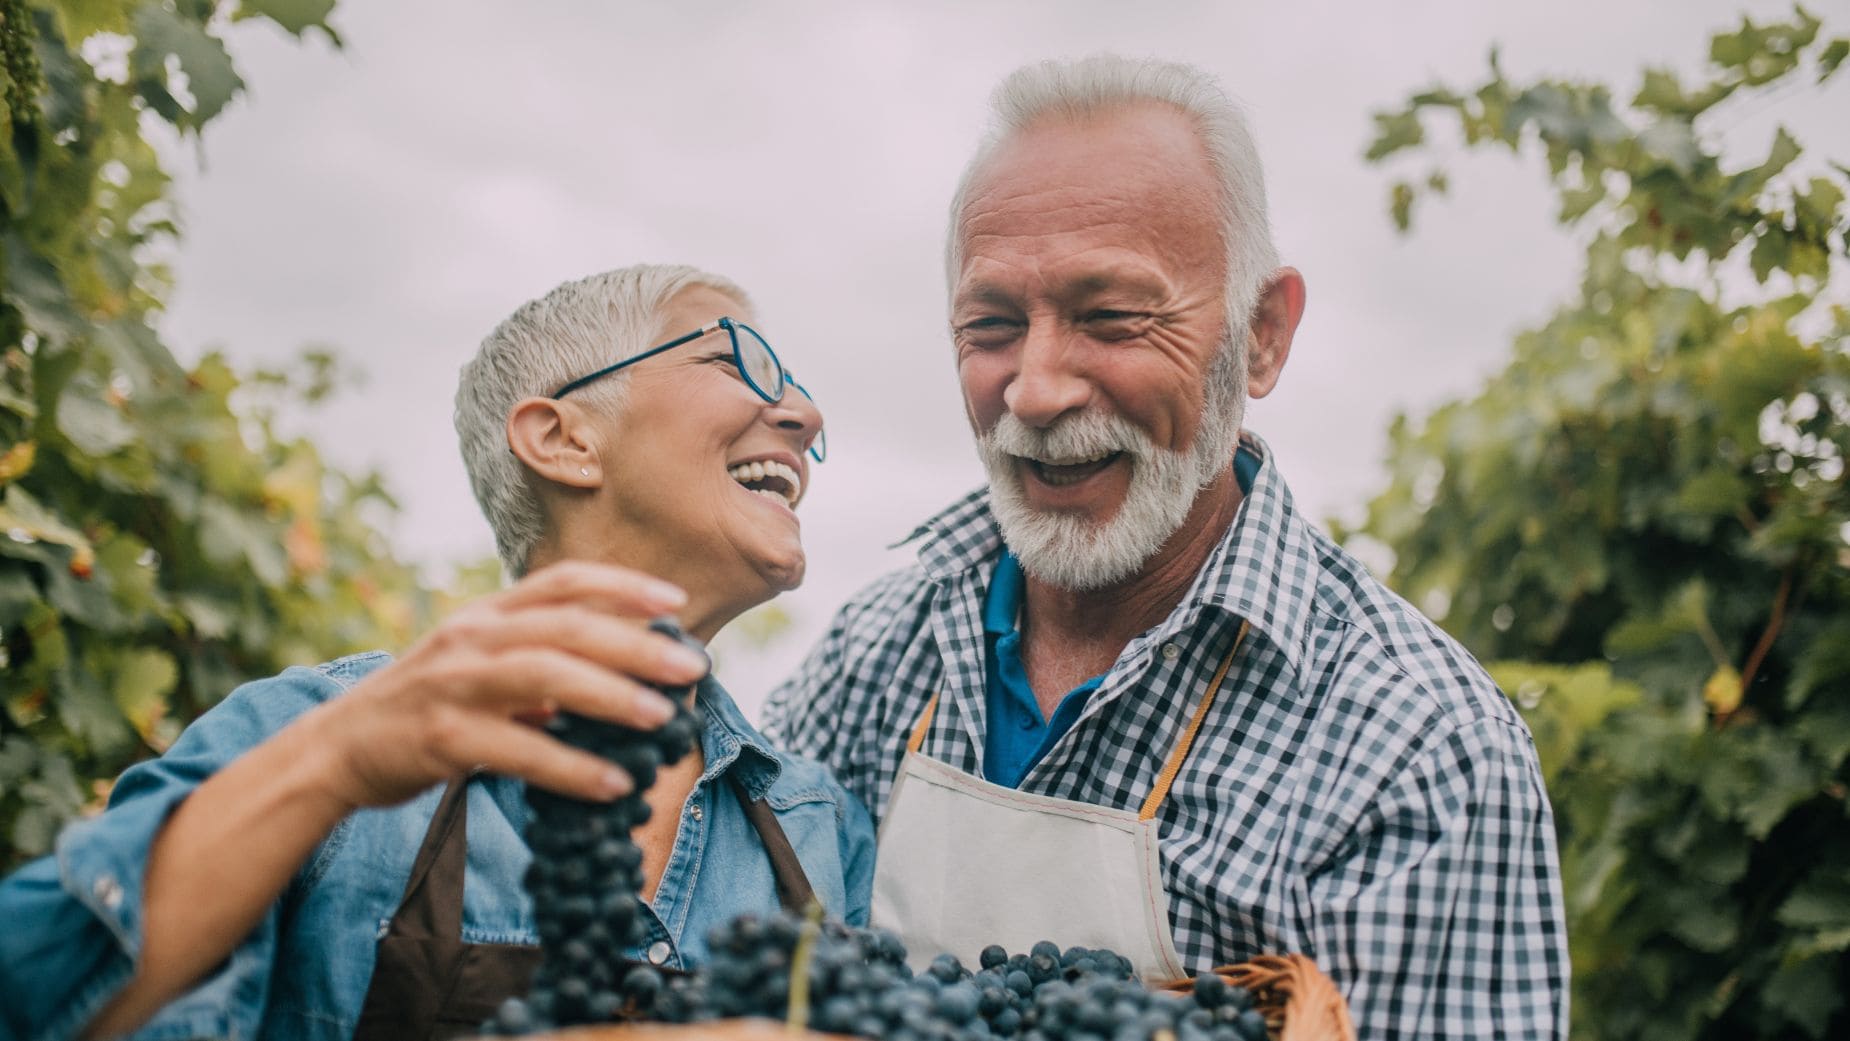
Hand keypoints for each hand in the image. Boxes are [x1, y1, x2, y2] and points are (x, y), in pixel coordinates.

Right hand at [302, 561, 709, 808]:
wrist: (337, 749)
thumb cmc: (425, 706)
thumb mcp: (478, 664)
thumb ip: (539, 660)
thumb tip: (622, 674)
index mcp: (486, 614)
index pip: (561, 582)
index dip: (622, 586)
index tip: (674, 603)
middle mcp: (471, 637)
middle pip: (565, 627)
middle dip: (635, 645)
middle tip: (691, 670)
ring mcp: (453, 684)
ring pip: (544, 677)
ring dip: (610, 698)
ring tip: (661, 721)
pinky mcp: (440, 737)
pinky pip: (519, 751)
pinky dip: (571, 768)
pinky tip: (612, 783)